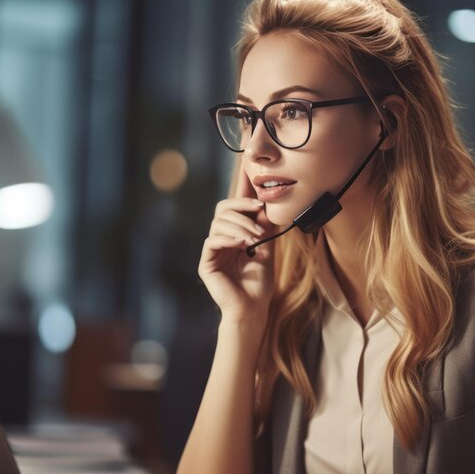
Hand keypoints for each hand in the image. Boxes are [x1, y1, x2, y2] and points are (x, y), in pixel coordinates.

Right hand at [198, 170, 275, 321]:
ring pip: (219, 222)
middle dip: (242, 206)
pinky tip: (243, 244)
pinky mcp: (206, 262)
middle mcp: (220, 238)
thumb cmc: (259, 282)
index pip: (235, 205)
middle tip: (259, 212)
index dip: (241, 186)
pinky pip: (213, 239)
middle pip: (223, 208)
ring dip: (241, 226)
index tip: (247, 165)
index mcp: (234, 234)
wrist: (253, 308)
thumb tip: (266, 202)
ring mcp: (211, 250)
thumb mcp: (267, 247)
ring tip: (256, 238)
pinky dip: (229, 238)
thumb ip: (264, 226)